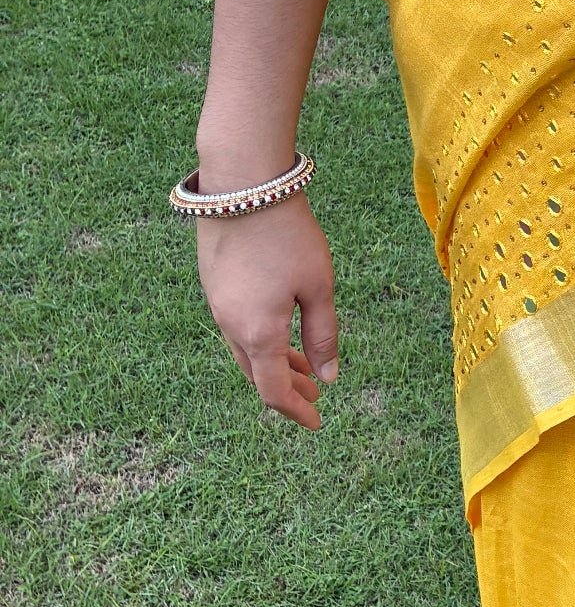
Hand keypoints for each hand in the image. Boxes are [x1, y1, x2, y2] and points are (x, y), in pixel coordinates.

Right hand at [196, 199, 338, 430]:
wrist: (241, 184)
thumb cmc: (288, 234)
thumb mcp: (319, 287)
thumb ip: (324, 335)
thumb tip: (328, 377)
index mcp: (258, 333)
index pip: (274, 391)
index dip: (296, 410)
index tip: (317, 422)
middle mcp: (230, 325)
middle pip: (257, 374)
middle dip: (287, 388)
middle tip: (316, 394)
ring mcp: (216, 305)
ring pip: (245, 350)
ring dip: (274, 364)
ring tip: (303, 366)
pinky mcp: (213, 284)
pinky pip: (236, 327)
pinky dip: (260, 340)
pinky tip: (279, 330)